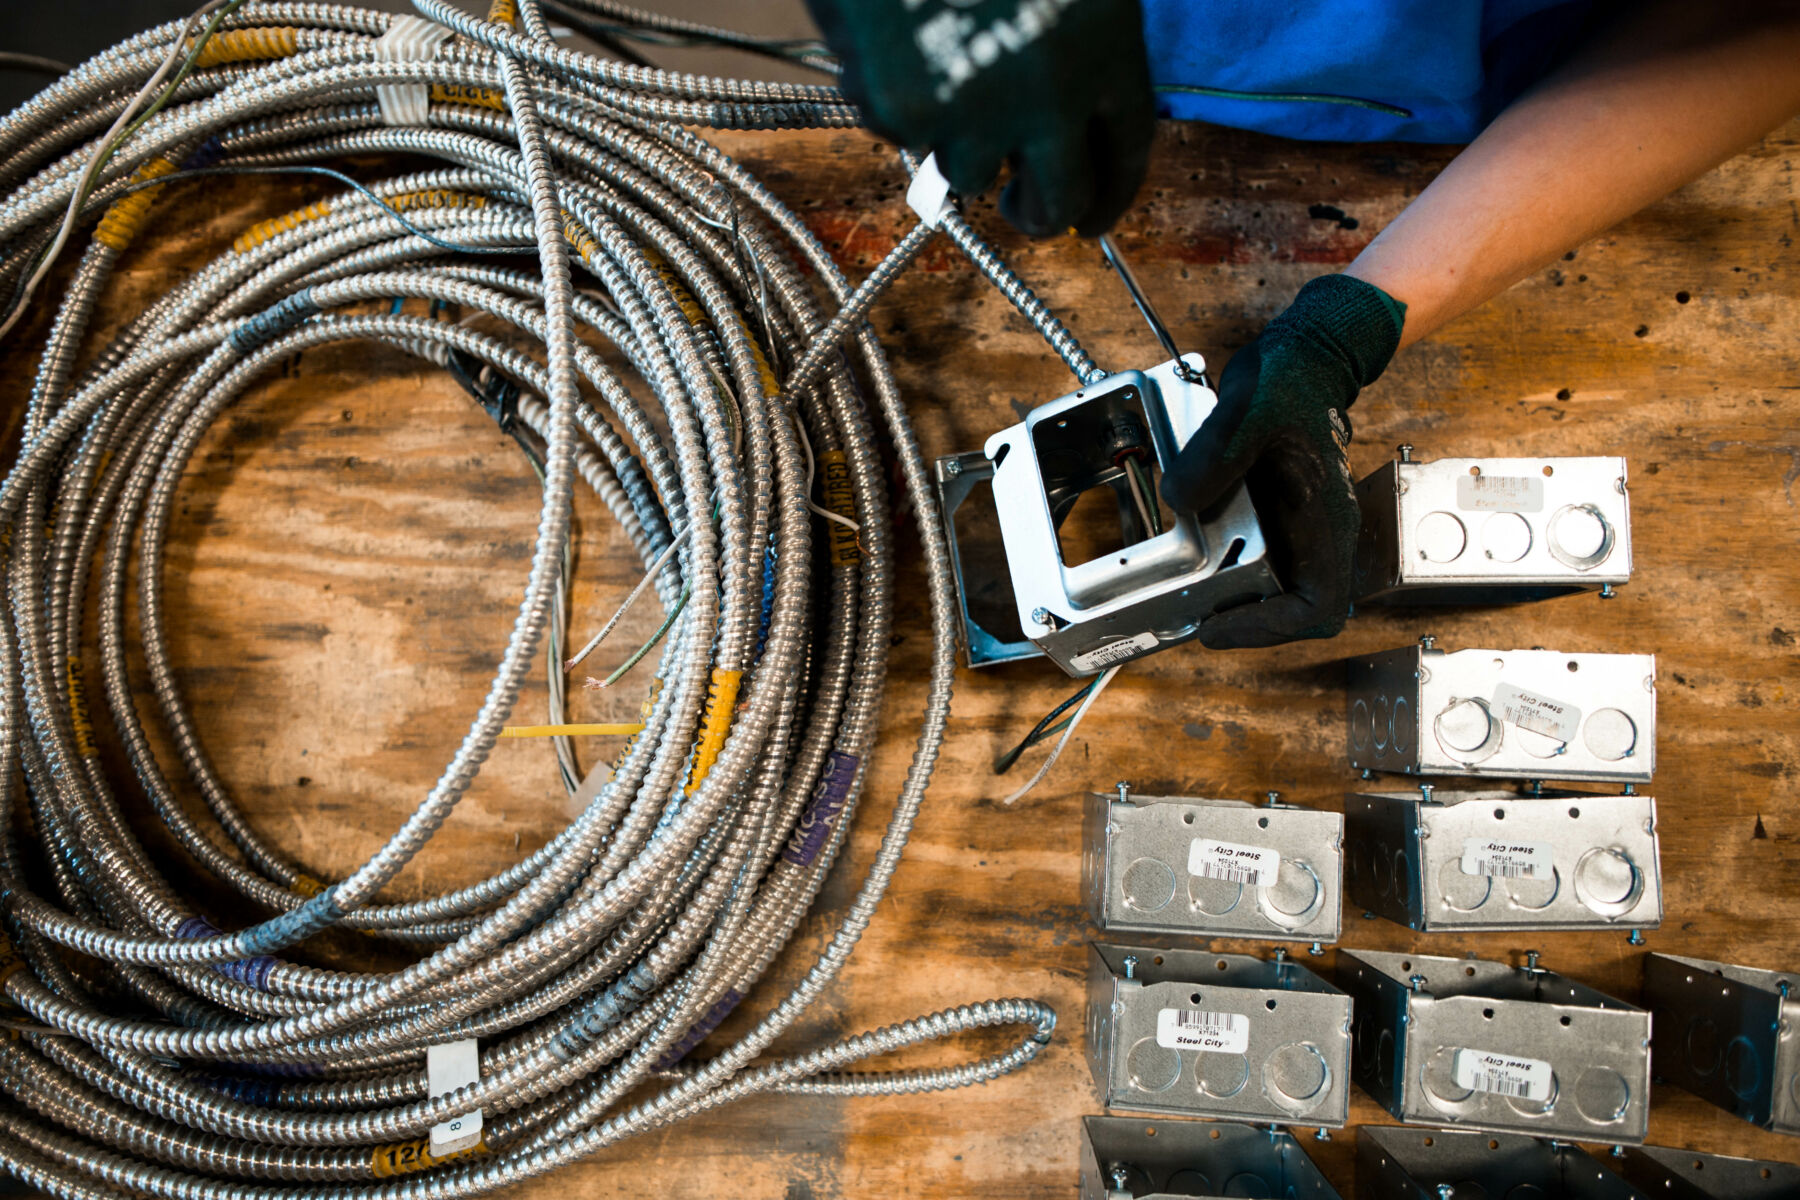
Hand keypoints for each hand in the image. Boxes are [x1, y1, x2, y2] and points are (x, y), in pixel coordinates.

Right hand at [804, 0, 1155, 236]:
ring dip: (959, 139)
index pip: (1127, 151)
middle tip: (1024, 206)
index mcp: (1108, 41)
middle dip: (1041, 215)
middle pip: (1059, 198)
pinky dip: (896, 100)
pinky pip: (903, 133)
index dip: (1110, 193)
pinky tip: (894, 43)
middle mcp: (1052, 90)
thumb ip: (1079, 43)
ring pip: (969, 170)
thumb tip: (1069, 130)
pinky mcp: (905, 111)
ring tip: (942, 67)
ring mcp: (975, 107)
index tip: (1092, 217)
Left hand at [1159, 274, 1405, 648]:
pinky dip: (1218, 570)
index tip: (1219, 624)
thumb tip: (1178, 499)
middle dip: (1240, 621)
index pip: (1318, 607)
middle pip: (1289, 611)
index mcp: (1324, 521)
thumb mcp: (1250, 411)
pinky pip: (1249, 561)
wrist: (1304, 357)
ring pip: (1269, 591)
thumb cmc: (1293, 381)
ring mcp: (1295, 531)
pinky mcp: (1272, 520)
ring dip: (1227, 600)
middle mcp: (1315, 536)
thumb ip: (1216, 454)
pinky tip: (1183, 558)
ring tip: (1179, 592)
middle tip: (1188, 613)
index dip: (1270, 629)